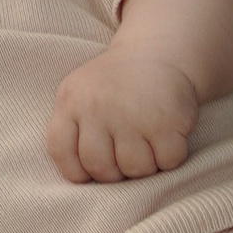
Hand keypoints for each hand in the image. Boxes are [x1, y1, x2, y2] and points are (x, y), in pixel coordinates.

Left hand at [48, 44, 201, 184]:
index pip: (61, 152)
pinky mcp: (167, 120)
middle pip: (101, 169)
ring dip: (145, 165)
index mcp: (71, 101)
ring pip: (136, 169)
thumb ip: (72, 130)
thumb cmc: (113, 87)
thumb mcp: (80, 95)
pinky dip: (170, 157)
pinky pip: (167, 162)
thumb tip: (80, 180)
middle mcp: (98, 107)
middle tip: (124, 154)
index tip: (91, 167)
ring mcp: (133, 114)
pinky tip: (166, 136)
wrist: (156, 53)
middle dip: (115, 173)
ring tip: (146, 142)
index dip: (77, 171)